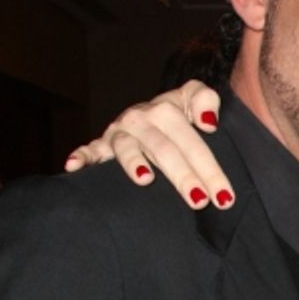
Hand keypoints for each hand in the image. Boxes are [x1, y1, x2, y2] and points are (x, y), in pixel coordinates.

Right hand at [65, 80, 232, 209]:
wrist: (150, 111)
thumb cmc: (179, 114)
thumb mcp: (193, 98)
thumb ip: (205, 99)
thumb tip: (207, 123)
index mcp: (167, 110)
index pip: (193, 143)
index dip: (210, 169)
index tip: (224, 196)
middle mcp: (141, 119)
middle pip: (165, 149)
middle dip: (183, 176)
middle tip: (199, 201)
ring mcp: (120, 132)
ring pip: (128, 149)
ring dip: (135, 164)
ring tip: (146, 180)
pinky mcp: (101, 143)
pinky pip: (89, 149)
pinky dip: (81, 156)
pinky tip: (74, 167)